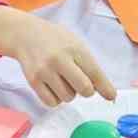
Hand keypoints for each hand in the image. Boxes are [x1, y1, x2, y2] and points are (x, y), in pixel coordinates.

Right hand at [0, 7, 116, 106]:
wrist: (26, 35)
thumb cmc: (56, 41)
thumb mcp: (76, 45)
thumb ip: (90, 66)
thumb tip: (105, 91)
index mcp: (75, 49)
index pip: (95, 73)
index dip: (105, 88)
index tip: (111, 96)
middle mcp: (60, 60)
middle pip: (84, 89)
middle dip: (87, 91)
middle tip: (82, 85)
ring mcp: (45, 71)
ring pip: (68, 98)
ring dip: (69, 93)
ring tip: (62, 79)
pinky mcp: (33, 81)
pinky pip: (52, 103)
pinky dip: (56, 99)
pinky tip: (53, 86)